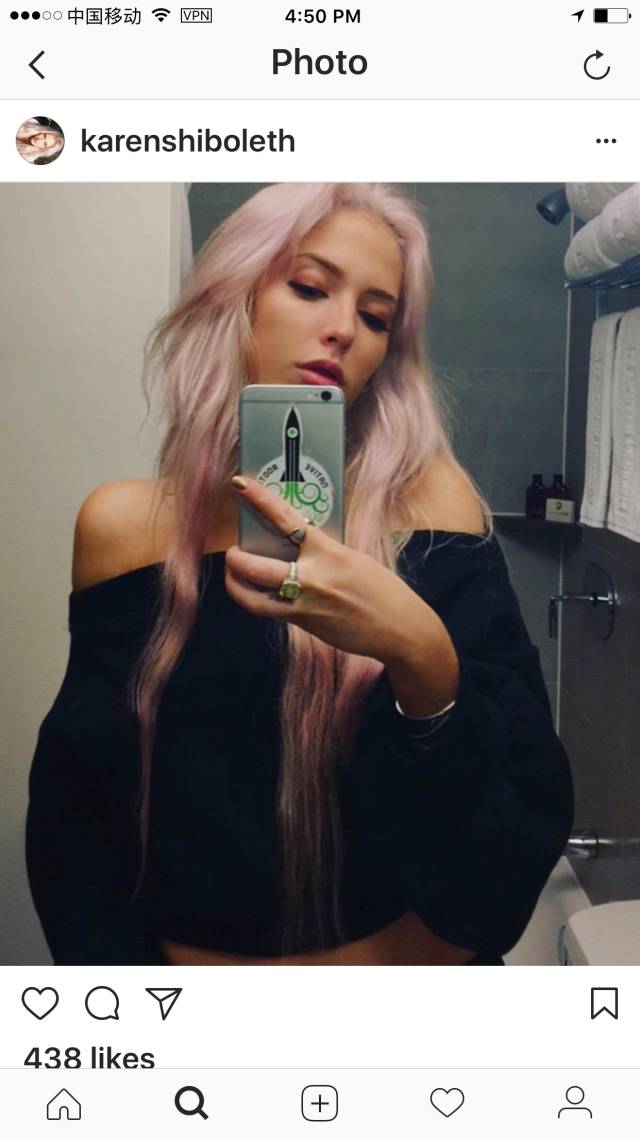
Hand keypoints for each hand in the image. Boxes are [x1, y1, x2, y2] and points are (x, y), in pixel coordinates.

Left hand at [224, 475, 438, 664]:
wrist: (399, 630)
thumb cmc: (382, 590)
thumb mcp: (353, 559)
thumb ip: (323, 551)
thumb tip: (294, 543)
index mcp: (329, 552)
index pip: (286, 519)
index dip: (260, 500)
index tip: (240, 484)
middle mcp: (313, 578)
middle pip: (255, 567)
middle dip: (235, 558)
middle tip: (233, 551)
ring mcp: (306, 605)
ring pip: (253, 598)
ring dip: (235, 584)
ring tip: (233, 574)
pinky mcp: (305, 625)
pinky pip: (270, 610)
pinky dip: (257, 599)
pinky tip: (257, 591)